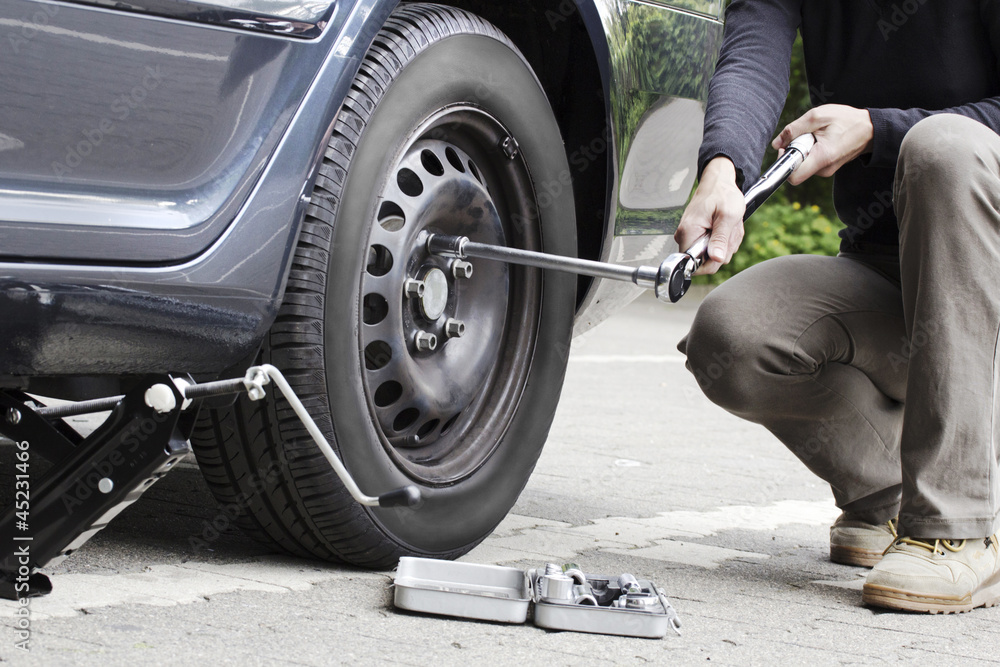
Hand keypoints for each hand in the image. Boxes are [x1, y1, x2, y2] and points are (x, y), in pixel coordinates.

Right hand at [676, 157, 745, 274]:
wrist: (718, 182)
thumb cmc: (723, 194)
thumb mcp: (728, 216)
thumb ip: (721, 239)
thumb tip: (716, 259)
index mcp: (688, 231)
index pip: (694, 265)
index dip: (712, 260)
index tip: (722, 244)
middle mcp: (684, 236)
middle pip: (705, 262)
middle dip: (722, 250)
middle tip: (728, 231)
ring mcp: (689, 236)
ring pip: (710, 256)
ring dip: (725, 244)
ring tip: (727, 226)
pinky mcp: (695, 236)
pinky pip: (710, 248)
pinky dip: (722, 240)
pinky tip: (723, 227)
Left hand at [772, 104, 873, 184]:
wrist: (870, 129)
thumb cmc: (846, 120)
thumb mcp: (818, 116)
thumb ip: (794, 129)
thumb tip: (776, 144)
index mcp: (822, 158)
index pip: (792, 176)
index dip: (784, 162)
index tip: (787, 147)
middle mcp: (823, 170)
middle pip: (795, 169)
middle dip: (794, 151)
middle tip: (806, 135)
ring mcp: (826, 171)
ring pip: (803, 164)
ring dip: (803, 149)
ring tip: (818, 135)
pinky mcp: (827, 167)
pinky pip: (810, 161)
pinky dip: (810, 150)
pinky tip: (821, 139)